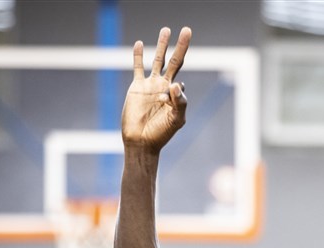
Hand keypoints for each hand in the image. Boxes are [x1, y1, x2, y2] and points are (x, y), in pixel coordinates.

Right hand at [122, 26, 191, 151]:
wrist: (141, 141)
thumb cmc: (161, 134)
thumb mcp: (176, 120)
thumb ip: (180, 103)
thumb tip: (177, 82)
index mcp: (176, 95)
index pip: (180, 81)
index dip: (175, 89)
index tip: (166, 100)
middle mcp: (164, 86)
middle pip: (174, 61)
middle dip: (181, 46)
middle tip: (187, 30)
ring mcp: (150, 85)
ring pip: (157, 60)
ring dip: (162, 45)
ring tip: (166, 30)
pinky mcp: (137, 87)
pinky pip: (138, 67)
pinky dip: (137, 56)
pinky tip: (139, 44)